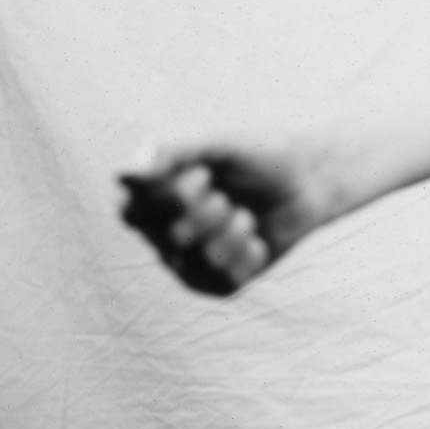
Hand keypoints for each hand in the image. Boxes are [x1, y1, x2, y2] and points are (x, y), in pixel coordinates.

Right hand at [117, 143, 320, 296]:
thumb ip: (172, 153)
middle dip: (210, 211)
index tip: (203, 173)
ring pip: (204, 259)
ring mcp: (187, 263)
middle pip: (173, 236)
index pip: (130, 212)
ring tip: (244, 214)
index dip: (169, 196)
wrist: (304, 181)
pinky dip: (250, 252)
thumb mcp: (217, 144)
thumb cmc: (253, 156)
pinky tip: (256, 238)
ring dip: (234, 229)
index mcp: (148, 199)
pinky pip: (228, 278)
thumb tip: (125, 173)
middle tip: (225, 195)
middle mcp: (161, 234)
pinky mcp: (218, 284)